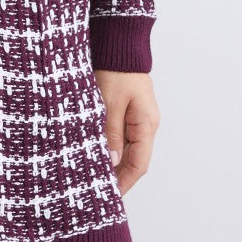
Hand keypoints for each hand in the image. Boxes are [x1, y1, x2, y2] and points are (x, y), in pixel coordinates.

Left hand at [93, 70, 159, 196]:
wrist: (120, 46)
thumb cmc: (116, 71)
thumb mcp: (109, 103)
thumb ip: (112, 133)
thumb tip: (113, 161)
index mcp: (146, 124)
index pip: (139, 164)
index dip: (125, 182)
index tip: (111, 196)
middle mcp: (146, 124)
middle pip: (134, 159)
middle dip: (118, 176)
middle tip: (98, 190)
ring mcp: (139, 119)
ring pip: (128, 149)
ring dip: (113, 162)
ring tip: (94, 175)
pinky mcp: (129, 112)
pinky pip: (122, 136)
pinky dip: (111, 147)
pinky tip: (97, 153)